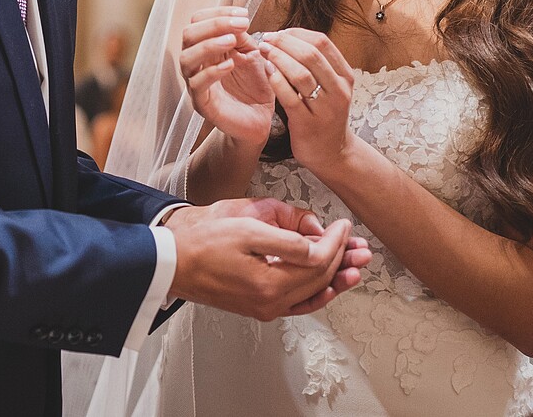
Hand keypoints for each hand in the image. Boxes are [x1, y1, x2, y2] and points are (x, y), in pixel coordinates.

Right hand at [167, 199, 369, 321]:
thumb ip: (286, 238)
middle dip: (343, 260)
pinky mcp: (258, 305)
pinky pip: (297, 303)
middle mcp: (270, 303)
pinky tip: (329, 287)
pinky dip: (316, 293)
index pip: (317, 263)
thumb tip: (317, 245)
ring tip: (356, 267)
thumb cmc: (201, 240)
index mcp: (269, 284)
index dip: (335, 242)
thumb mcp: (246, 227)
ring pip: (312, 293)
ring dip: (336, 278)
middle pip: (319, 280)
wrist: (171, 260)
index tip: (343, 224)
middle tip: (360, 245)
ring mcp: (264, 307)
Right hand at [179, 8, 274, 147]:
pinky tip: (230, 66)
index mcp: (206, 46)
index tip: (242, 14)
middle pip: (188, 34)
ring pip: (187, 58)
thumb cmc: (254, 85)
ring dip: (209, 45)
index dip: (219, 13)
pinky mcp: (201, 103)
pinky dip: (212, 72)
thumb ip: (242, 37)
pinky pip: (197, 84)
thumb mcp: (252, 54)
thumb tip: (236, 21)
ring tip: (231, 41)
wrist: (261, 118)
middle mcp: (196, 62)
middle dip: (213, 25)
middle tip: (239, 25)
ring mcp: (195, 82)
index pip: (199, 20)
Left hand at [259, 30, 355, 173]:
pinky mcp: (308, 124)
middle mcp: (339, 91)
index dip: (297, 33)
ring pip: (301, 74)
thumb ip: (315, 64)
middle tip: (267, 39)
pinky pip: (290, 97)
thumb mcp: (330, 86)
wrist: (332, 153)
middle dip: (285, 43)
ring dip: (278, 58)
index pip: (322, 42)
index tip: (279, 32)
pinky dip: (276, 80)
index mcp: (345, 76)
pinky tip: (266, 71)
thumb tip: (288, 35)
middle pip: (311, 55)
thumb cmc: (324, 114)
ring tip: (263, 51)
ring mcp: (325, 108)